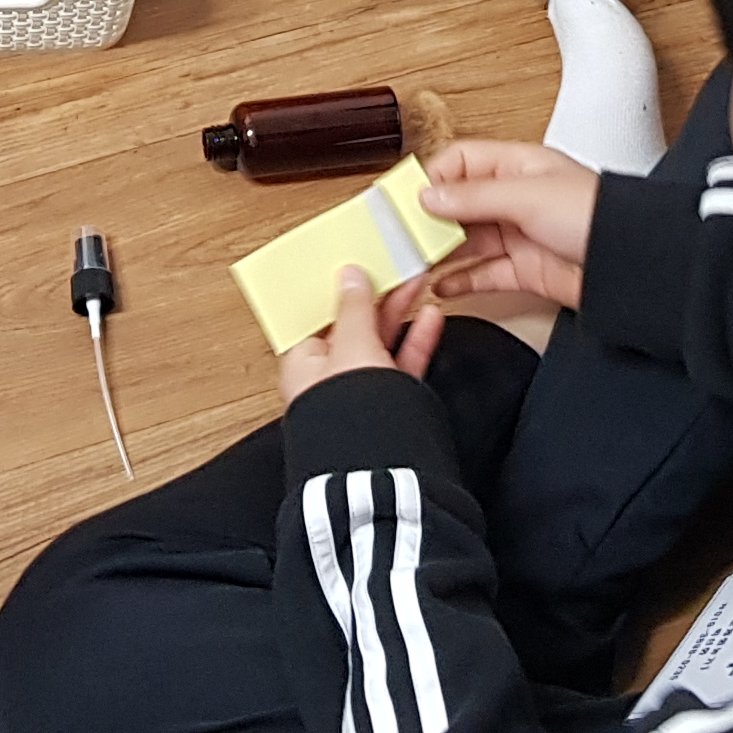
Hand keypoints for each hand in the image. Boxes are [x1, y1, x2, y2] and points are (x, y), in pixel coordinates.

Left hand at [282, 265, 444, 406]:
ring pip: (380, 341)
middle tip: (393, 265)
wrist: (385, 468)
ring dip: (399, 311)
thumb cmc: (351, 418)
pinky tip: (429, 317)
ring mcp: (360, 391)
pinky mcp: (389, 402)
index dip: (336, 288)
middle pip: (351, 325)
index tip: (354, 264)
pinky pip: (401, 362)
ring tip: (416, 281)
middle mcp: (328, 379)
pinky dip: (415, 339)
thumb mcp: (352, 346)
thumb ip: (355, 309)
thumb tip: (350, 277)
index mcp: (303, 364)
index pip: (317, 315)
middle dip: (374, 295)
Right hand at [421, 139, 602, 310]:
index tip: (406, 200)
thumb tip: (429, 195)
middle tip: (404, 237)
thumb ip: (474, 196)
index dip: (432, 178)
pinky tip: (441, 286)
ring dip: (439, 253)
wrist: (632, 264)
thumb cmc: (598, 215)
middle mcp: (515, 199)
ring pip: (466, 242)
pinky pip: (482, 274)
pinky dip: (459, 281)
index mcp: (517, 167)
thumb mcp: (528, 195)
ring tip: (415, 265)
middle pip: (459, 205)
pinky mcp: (524, 270)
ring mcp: (519, 235)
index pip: (461, 163)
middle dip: (430, 221)